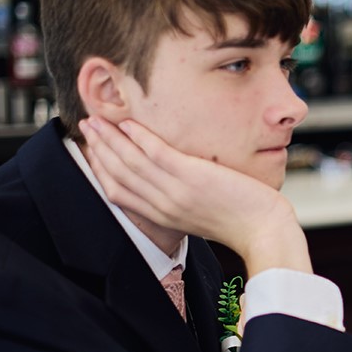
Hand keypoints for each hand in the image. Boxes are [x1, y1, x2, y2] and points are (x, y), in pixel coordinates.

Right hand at [80, 116, 312, 275]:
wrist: (265, 231)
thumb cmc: (244, 223)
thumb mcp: (203, 214)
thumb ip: (185, 201)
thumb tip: (181, 187)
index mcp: (164, 217)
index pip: (120, 193)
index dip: (102, 169)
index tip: (92, 150)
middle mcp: (164, 205)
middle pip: (119, 175)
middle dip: (98, 149)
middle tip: (86, 126)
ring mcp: (176, 192)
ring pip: (131, 162)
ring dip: (110, 139)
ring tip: (96, 119)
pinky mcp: (192, 178)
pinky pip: (156, 154)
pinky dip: (139, 138)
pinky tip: (128, 123)